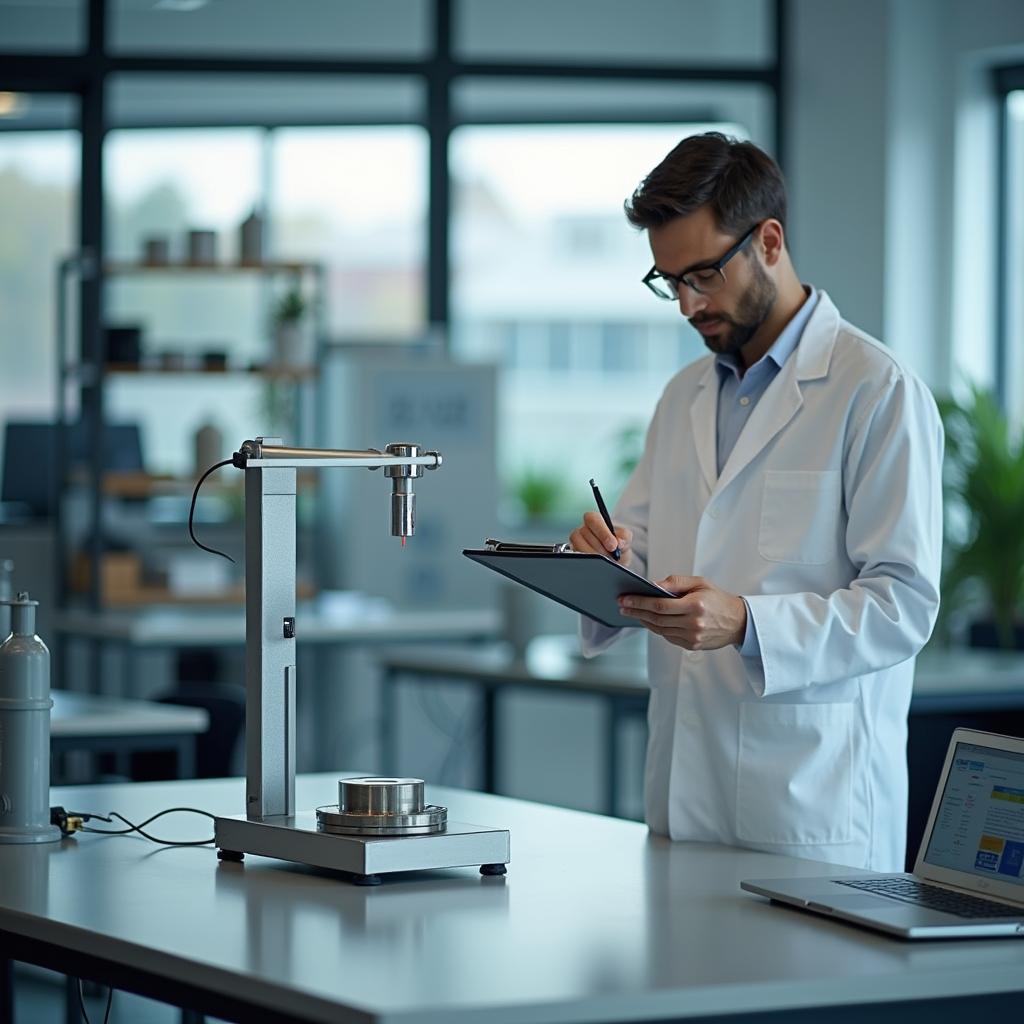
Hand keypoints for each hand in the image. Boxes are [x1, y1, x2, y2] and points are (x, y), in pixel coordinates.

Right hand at [569, 511, 632, 565]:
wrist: (615, 562)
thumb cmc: (618, 547)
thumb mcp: (625, 540)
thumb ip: (625, 537)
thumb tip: (619, 542)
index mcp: (595, 520)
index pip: (592, 518)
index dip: (602, 532)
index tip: (613, 546)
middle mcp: (583, 530)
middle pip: (586, 534)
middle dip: (601, 547)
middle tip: (612, 556)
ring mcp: (576, 543)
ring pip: (580, 547)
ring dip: (595, 555)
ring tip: (606, 560)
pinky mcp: (575, 555)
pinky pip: (579, 559)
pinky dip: (591, 563)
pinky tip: (599, 565)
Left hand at [618, 575, 746, 650]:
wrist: (739, 621)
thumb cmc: (718, 598)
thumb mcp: (700, 583)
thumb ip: (676, 583)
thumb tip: (653, 585)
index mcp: (695, 605)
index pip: (660, 605)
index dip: (639, 602)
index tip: (624, 599)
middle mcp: (694, 623)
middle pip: (656, 619)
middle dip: (636, 611)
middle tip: (622, 605)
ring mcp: (693, 637)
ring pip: (660, 630)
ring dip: (644, 621)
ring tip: (632, 612)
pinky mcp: (692, 646)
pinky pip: (668, 637)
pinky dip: (657, 628)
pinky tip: (649, 620)